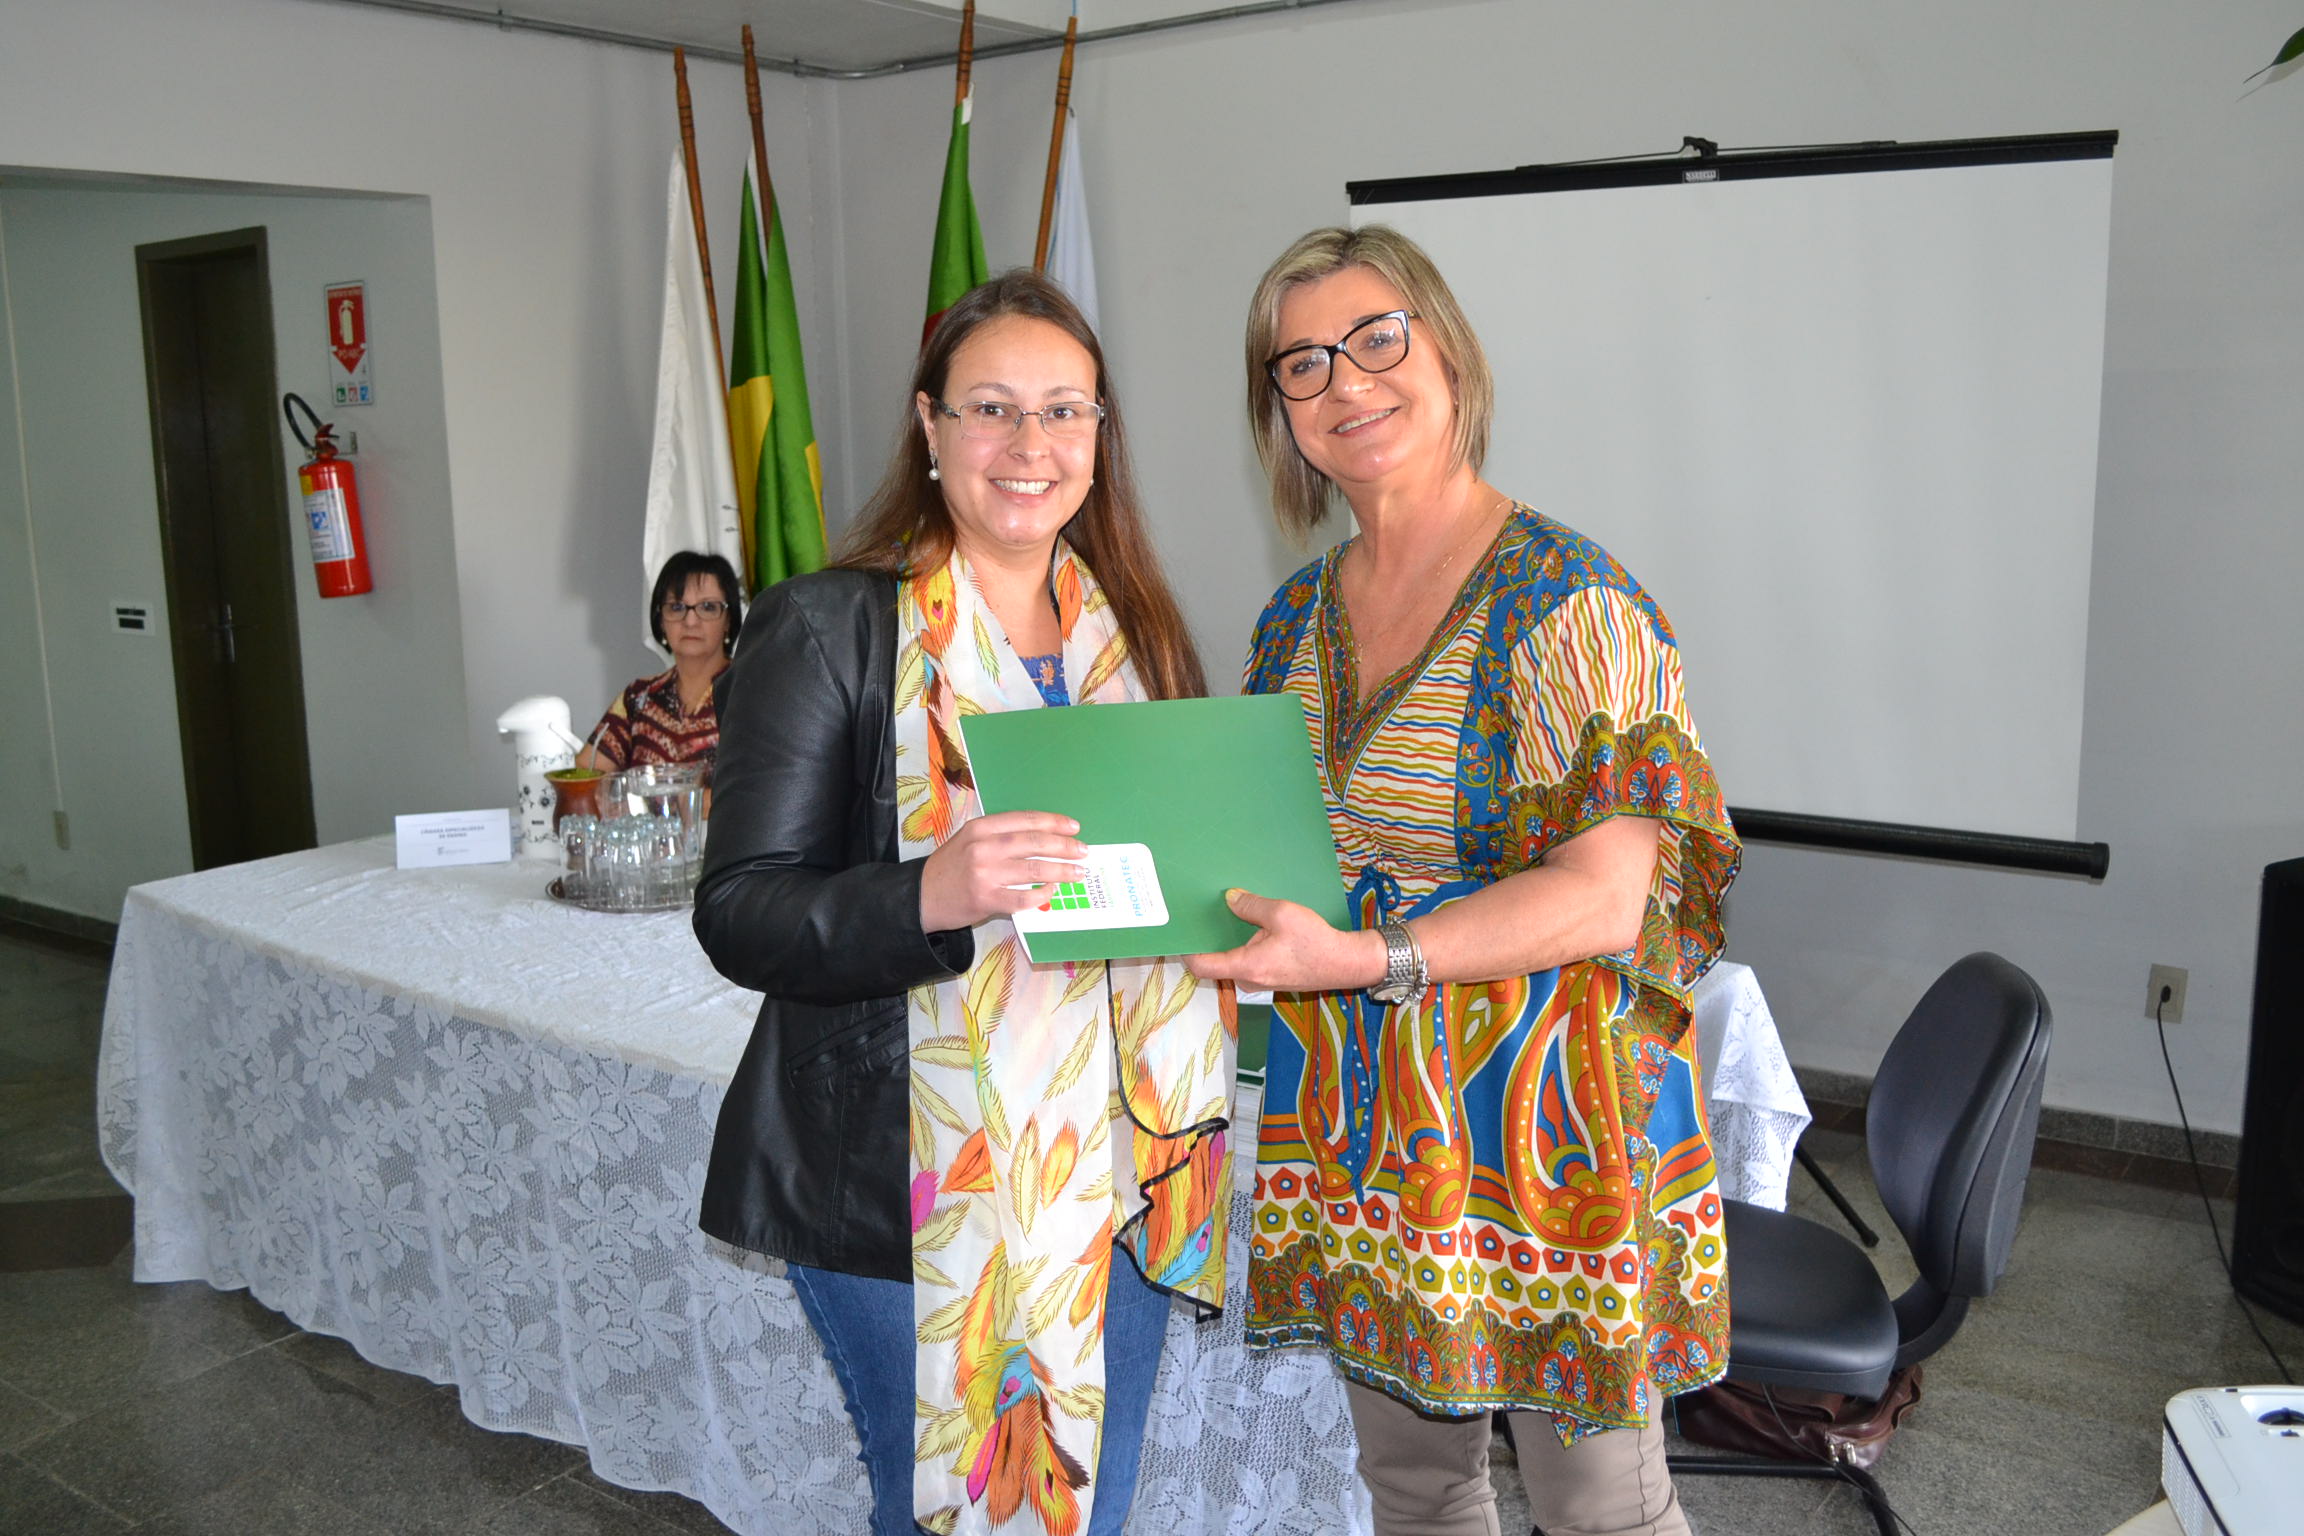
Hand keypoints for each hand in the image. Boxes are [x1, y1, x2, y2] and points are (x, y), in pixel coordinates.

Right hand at [919, 811, 1084, 932]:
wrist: (921, 896)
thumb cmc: (950, 867)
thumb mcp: (969, 840)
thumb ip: (1000, 836)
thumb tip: (1043, 838)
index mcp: (980, 828)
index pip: (1024, 820)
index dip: (1053, 822)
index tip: (1074, 827)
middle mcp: (982, 847)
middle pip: (1033, 842)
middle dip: (1064, 846)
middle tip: (1083, 850)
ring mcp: (984, 874)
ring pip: (1033, 869)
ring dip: (1061, 870)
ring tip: (1078, 872)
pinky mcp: (985, 899)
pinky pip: (1023, 897)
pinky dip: (1042, 894)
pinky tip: (1052, 891)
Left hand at [1187, 889, 1386, 992]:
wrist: (1346, 963)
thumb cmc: (1315, 941)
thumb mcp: (1282, 913)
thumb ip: (1252, 905)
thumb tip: (1230, 899)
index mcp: (1246, 966)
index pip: (1201, 966)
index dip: (1186, 950)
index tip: (1180, 933)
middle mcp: (1249, 979)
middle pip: (1217, 962)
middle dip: (1211, 940)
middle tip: (1203, 916)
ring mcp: (1261, 981)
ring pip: (1235, 961)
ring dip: (1232, 941)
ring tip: (1230, 915)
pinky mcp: (1272, 978)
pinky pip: (1250, 962)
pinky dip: (1247, 946)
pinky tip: (1255, 927)